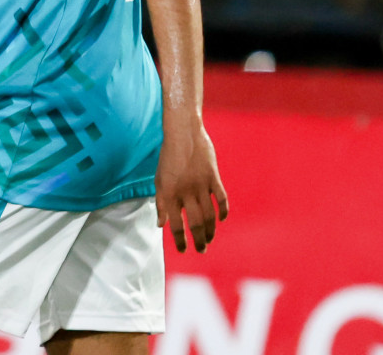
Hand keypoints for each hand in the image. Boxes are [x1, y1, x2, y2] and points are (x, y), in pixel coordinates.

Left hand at [156, 115, 228, 253]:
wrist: (183, 132)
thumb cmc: (168, 157)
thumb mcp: (159, 180)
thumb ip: (161, 203)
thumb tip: (161, 225)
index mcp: (170, 193)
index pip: (176, 224)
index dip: (180, 240)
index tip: (183, 250)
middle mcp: (185, 192)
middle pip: (195, 224)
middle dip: (198, 240)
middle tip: (201, 250)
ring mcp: (201, 185)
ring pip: (209, 215)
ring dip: (210, 230)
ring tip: (209, 239)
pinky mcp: (213, 177)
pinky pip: (221, 199)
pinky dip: (223, 211)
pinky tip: (221, 219)